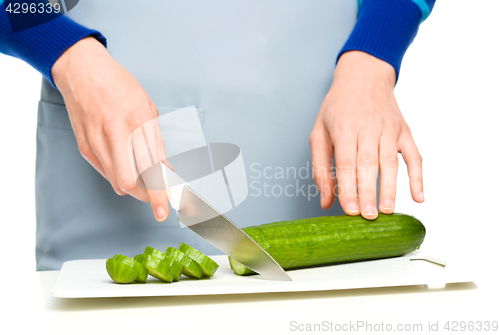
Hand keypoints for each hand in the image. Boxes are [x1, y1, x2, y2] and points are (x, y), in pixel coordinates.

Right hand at [52, 37, 170, 221]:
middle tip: (160, 199)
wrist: (82, 70)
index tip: (168, 207)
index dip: (161, 192)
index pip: (151, 168)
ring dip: (136, 189)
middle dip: (148, 197)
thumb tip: (167, 170)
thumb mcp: (148, 109)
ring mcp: (96, 143)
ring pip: (117, 182)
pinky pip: (106, 172)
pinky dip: (121, 176)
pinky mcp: (84, 147)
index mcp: (136, 123)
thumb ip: (157, 143)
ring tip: (148, 182)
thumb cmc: (119, 86)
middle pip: (130, 183)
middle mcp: (114, 135)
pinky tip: (129, 169)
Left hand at [309, 51, 423, 219]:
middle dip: (369, 192)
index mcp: (344, 127)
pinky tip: (418, 196)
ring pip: (391, 161)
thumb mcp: (319, 132)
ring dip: (391, 187)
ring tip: (388, 210)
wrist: (364, 76)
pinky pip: (414, 155)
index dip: (348, 188)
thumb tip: (325, 201)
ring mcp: (389, 129)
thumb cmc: (337, 107)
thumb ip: (320, 168)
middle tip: (368, 216)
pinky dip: (418, 176)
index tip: (349, 210)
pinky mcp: (404, 131)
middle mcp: (368, 127)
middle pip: (369, 164)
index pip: (347, 162)